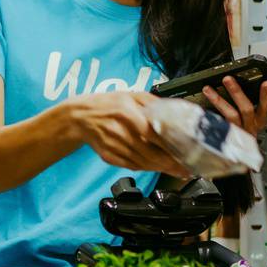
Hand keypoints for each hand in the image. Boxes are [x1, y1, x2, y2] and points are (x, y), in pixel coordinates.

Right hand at [65, 92, 190, 177]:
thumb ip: (153, 102)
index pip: (154, 133)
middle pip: (150, 153)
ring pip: (142, 163)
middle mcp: (120, 132)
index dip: (170, 146)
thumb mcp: (131, 96)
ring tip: (176, 171)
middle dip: (170, 164)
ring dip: (161, 169)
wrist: (80, 117)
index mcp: (127, 114)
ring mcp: (114, 146)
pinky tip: (157, 168)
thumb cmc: (107, 105)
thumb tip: (174, 112)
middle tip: (185, 168)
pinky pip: (132, 166)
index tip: (185, 152)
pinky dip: (146, 168)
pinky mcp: (109, 157)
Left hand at [202, 75, 266, 137]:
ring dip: (218, 100)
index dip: (266, 95)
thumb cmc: (245, 136)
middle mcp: (250, 128)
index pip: (266, 107)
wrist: (240, 160)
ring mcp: (238, 134)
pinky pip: (217, 126)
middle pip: (246, 109)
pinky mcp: (226, 139)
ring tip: (207, 89)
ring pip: (230, 116)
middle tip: (227, 79)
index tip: (266, 83)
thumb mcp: (252, 123)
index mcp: (259, 122)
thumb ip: (246, 108)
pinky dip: (208, 116)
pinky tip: (199, 108)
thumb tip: (235, 86)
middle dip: (237, 92)